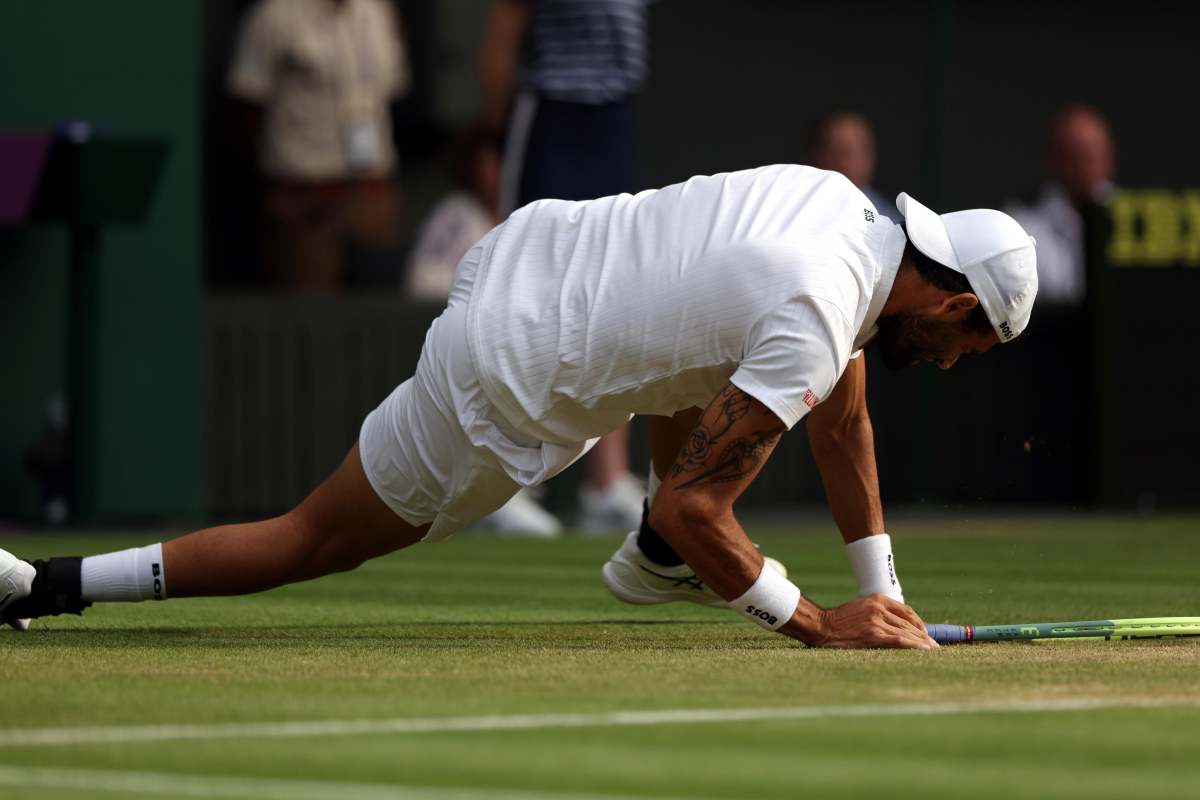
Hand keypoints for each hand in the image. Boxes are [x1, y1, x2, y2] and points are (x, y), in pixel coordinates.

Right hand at [785, 594, 938, 649]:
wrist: (821, 626)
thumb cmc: (840, 621)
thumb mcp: (862, 608)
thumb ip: (879, 614)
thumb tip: (900, 627)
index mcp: (878, 599)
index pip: (907, 612)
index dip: (920, 624)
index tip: (927, 635)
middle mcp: (879, 608)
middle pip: (910, 623)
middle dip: (924, 636)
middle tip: (935, 647)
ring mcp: (877, 622)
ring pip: (908, 633)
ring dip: (923, 644)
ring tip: (933, 652)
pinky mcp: (873, 635)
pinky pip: (900, 641)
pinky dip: (915, 646)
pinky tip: (924, 652)